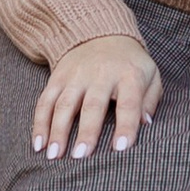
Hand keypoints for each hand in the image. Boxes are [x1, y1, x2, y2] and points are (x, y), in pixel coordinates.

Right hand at [32, 35, 161, 160]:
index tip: (120, 149)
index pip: (129, 103)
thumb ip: (150, 100)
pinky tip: (38, 144)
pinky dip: (40, 123)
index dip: (126, 126)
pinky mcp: (57, 77)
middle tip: (81, 158)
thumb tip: (146, 125)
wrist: (101, 32)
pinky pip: (45, 101)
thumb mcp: (151, 74)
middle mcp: (100, 74)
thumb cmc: (130, 64)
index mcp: (128, 75)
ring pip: (64, 104)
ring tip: (54, 156)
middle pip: (92, 105)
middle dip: (86, 132)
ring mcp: (76, 75)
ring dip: (58, 131)